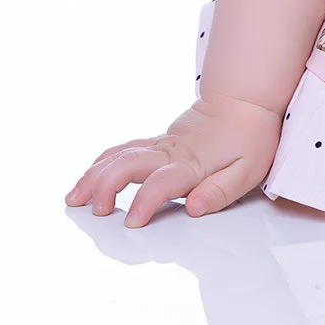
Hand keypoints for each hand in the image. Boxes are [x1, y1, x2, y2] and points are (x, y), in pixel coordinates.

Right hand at [64, 94, 283, 226]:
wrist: (244, 101)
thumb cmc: (249, 138)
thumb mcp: (248, 170)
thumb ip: (220, 191)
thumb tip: (193, 208)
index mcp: (192, 163)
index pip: (161, 183)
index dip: (145, 202)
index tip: (131, 223)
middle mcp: (170, 152)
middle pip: (128, 165)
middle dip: (105, 187)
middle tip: (94, 211)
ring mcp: (160, 145)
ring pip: (119, 156)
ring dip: (94, 175)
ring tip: (74, 198)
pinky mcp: (157, 142)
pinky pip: (123, 149)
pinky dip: (101, 162)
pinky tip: (89, 175)